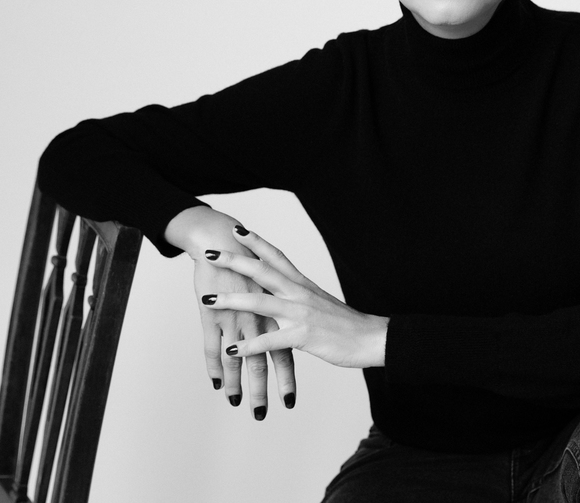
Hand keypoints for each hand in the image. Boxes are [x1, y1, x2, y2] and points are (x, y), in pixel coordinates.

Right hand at [166, 207, 296, 419]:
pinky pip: (212, 346)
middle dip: (263, 389)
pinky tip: (215, 382)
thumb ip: (276, 312)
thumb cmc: (249, 262)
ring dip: (236, 383)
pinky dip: (214, 366)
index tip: (289, 402)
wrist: (222, 238)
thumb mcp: (269, 287)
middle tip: (261, 414)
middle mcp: (259, 316)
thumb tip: (285, 334)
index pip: (285, 351)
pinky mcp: (213, 312)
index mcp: (276, 310)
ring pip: (236, 358)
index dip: (287, 378)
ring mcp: (236, 316)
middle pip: (263, 360)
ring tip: (235, 403)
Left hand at [203, 225, 388, 368]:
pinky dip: (249, 345)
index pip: (276, 256)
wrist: (372, 338)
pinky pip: (270, 340)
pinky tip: (231, 349)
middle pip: (262, 270)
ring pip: (260, 302)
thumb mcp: (320, 303)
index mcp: (303, 284)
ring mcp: (301, 313)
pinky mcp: (303, 336)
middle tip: (210, 253)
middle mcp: (299, 293)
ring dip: (231, 299)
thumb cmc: (346, 324)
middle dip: (233, 261)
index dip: (256, 241)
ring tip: (207, 299)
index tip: (237, 230)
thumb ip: (300, 297)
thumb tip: (284, 292)